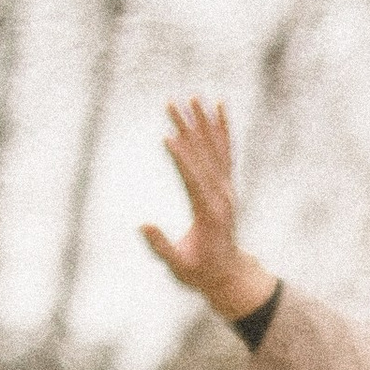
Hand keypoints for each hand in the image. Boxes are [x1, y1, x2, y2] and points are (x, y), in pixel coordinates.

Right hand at [142, 97, 274, 320]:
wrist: (227, 274)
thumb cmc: (198, 272)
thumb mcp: (178, 267)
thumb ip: (161, 247)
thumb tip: (142, 225)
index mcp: (209, 213)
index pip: (193, 180)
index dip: (181, 159)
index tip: (169, 137)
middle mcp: (222, 195)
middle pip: (203, 155)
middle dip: (186, 128)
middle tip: (171, 103)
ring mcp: (227, 188)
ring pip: (215, 148)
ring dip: (202, 121)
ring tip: (191, 96)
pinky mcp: (227, 184)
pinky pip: (226, 151)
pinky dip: (222, 129)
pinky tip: (218, 107)